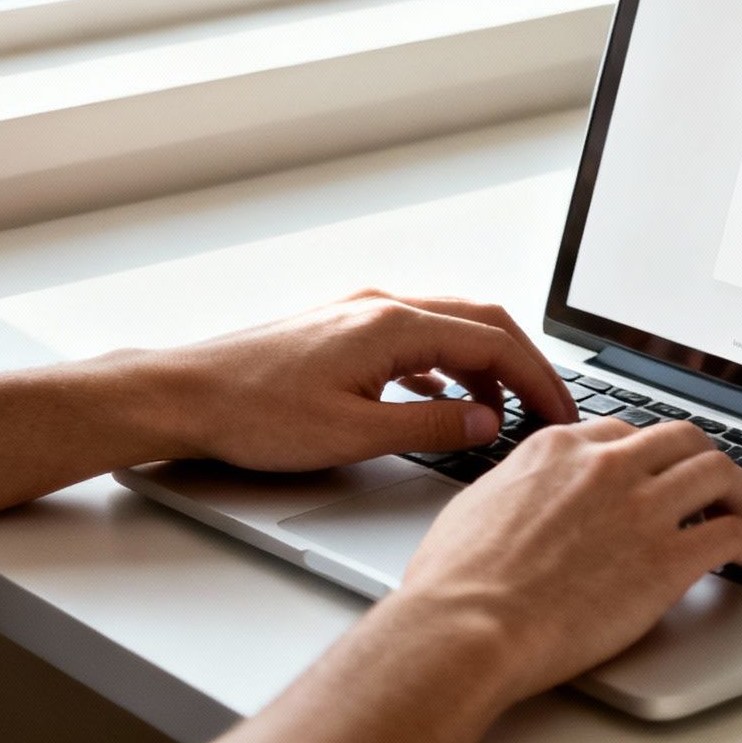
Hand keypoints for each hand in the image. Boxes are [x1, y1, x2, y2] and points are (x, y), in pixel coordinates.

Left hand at [123, 289, 578, 472]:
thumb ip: (431, 428)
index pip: (494, 343)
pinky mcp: (341, 331)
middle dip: (523, 367)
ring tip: (501, 415)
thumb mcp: (354, 435)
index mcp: (393, 326)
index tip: (560, 414)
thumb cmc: (254, 414)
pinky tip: (442, 402)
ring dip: (484, 368)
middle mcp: (381, 307)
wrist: (181, 395)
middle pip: (480, 323)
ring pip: (448, 329)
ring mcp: (360, 314)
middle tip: (550, 410)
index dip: (538, 380)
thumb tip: (488, 424)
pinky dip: (446, 368)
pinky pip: (415, 340)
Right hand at [390, 416, 741, 704]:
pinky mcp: (667, 558)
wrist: (466, 627)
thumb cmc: (456, 583)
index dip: (647, 456)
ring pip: (719, 473)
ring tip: (740, 516)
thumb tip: (526, 496)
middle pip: (682, 439)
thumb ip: (518, 487)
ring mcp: (641, 508)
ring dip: (738, 494)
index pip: (623, 432)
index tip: (655, 476)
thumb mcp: (478, 504)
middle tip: (710, 489)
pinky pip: (733, 535)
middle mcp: (606, 467)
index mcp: (558, 449)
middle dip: (701, 460)